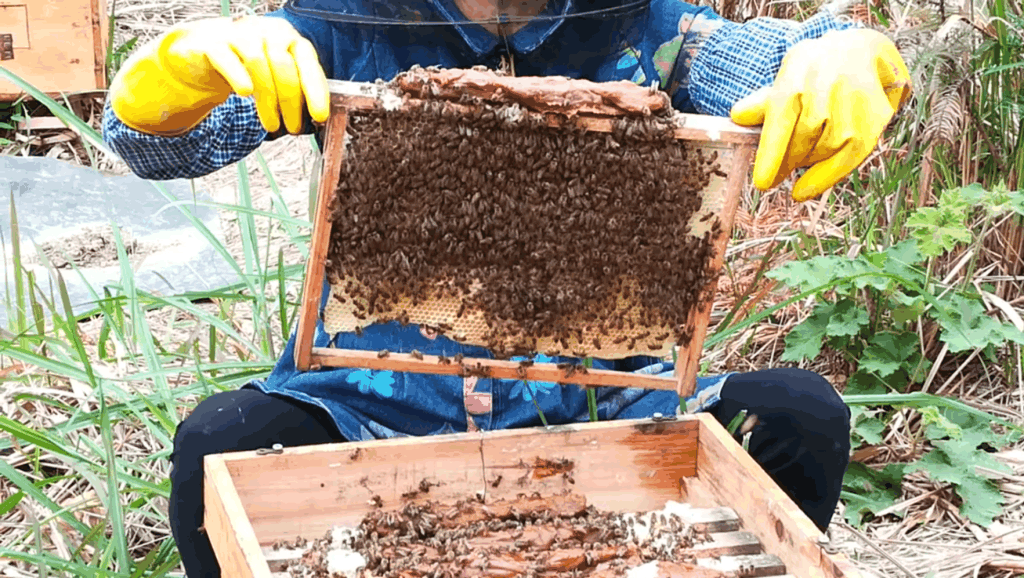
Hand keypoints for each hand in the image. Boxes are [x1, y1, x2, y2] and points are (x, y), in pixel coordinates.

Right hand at [109, 16, 328, 135]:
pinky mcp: (212, 43)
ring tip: (271, 124)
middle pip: (284, 65)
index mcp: (287, 37)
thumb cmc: (246, 67)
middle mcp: (265, 30)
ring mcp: (238, 33)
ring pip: (258, 64)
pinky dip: (238, 76)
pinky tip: (246, 93)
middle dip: (291, 102)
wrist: (202, 53)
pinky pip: (227, 58)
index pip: (307, 61)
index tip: (320, 116)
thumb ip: (296, 90)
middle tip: (292, 128)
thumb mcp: (275, 76)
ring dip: (268, 100)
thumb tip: (317, 119)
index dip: (315, 89)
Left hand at [730, 29, 911, 201]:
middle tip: (776, 174)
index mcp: (798, 68)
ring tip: (800, 160)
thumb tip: (738, 116)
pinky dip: (827, 176)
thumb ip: (764, 102)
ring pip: (826, 146)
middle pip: (804, 136)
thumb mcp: (786, 78)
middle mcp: (828, 80)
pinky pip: (851, 154)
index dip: (772, 151)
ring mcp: (854, 96)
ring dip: (808, 162)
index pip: (782, 114)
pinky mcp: (875, 113)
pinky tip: (807, 188)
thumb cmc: (813, 73)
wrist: (861, 50)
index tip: (763, 182)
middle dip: (787, 161)